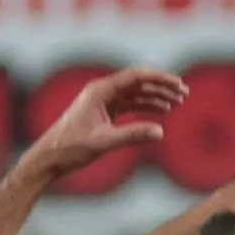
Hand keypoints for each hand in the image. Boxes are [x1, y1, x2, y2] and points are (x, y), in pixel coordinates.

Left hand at [25, 67, 184, 180]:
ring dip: (156, 97)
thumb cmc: (70, 148)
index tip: (178, 84)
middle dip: (161, 86)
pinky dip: (145, 108)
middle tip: (184, 93)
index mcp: (99, 91)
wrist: (49, 158)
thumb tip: (161, 132)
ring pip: (135, 94)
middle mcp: (101, 92)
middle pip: (137, 82)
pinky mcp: (103, 114)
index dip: (159, 78)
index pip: (135, 77)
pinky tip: (160, 112)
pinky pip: (129, 106)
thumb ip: (132, 135)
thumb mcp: (104, 143)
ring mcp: (102, 102)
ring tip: (177, 103)